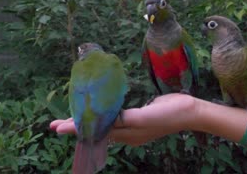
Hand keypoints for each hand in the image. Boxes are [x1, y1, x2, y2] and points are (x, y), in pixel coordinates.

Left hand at [49, 93, 198, 145]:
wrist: (190, 112)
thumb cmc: (169, 114)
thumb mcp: (145, 116)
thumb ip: (126, 119)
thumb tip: (105, 121)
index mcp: (127, 133)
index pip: (96, 132)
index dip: (77, 128)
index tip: (58, 127)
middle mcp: (127, 133)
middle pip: (96, 131)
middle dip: (77, 127)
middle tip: (55, 124)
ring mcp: (133, 127)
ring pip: (104, 126)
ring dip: (88, 122)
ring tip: (72, 120)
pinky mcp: (139, 118)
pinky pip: (115, 119)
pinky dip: (103, 117)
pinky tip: (100, 113)